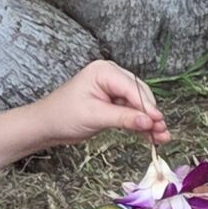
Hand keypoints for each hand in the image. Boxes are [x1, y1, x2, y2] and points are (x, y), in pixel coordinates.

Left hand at [32, 61, 167, 150]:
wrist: (45, 126)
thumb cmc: (62, 115)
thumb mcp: (94, 116)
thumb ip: (123, 118)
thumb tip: (149, 122)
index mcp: (104, 72)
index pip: (133, 88)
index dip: (147, 106)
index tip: (158, 122)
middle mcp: (112, 76)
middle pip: (140, 95)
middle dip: (151, 114)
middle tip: (162, 131)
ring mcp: (113, 89)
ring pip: (139, 105)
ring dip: (149, 121)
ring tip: (161, 137)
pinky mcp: (114, 102)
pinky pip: (132, 112)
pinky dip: (140, 124)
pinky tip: (151, 136)